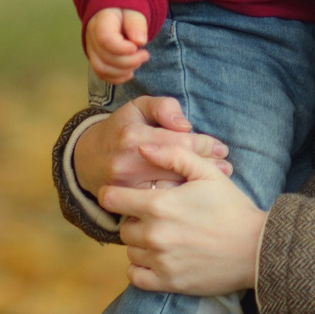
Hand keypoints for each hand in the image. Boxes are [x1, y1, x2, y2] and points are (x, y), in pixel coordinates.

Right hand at [73, 95, 230, 196]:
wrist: (87, 160)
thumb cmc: (122, 129)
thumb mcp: (139, 107)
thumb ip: (164, 107)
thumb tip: (185, 124)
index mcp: (134, 137)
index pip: (180, 142)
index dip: (206, 145)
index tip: (221, 149)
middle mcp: (128, 164)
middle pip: (178, 168)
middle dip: (207, 167)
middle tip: (227, 167)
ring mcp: (126, 188)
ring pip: (170, 190)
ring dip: (197, 187)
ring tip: (218, 181)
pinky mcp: (125, 206)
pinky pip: (157, 206)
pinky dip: (179, 201)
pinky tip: (197, 197)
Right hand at [86, 7, 149, 82]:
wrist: (116, 14)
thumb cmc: (126, 13)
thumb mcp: (134, 12)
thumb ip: (137, 24)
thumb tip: (140, 41)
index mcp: (101, 21)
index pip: (106, 40)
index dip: (123, 49)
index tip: (137, 47)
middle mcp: (91, 36)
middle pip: (105, 57)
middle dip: (129, 61)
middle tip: (145, 55)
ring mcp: (91, 49)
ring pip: (102, 69)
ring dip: (124, 71)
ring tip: (138, 62)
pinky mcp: (95, 59)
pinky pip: (101, 74)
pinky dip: (117, 78)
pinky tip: (130, 72)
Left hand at [101, 150, 266, 296]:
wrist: (256, 248)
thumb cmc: (232, 208)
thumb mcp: (208, 173)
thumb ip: (173, 155)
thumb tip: (143, 148)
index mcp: (159, 205)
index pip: (112, 199)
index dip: (114, 195)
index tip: (124, 197)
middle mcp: (154, 234)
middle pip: (123, 227)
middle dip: (136, 221)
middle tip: (158, 218)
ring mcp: (159, 260)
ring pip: (130, 251)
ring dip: (141, 244)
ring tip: (165, 238)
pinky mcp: (167, 282)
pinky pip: (135, 276)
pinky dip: (141, 269)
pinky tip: (158, 259)